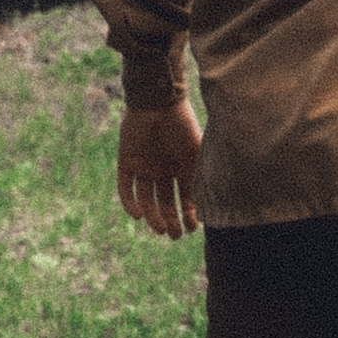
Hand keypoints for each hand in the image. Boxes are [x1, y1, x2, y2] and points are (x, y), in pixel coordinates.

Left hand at [118, 99, 202, 237]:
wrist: (159, 101)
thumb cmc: (182, 124)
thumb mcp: (197, 154)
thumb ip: (202, 176)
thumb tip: (212, 206)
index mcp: (181, 167)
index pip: (184, 198)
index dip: (187, 214)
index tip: (191, 229)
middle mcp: (162, 170)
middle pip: (164, 202)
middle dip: (169, 220)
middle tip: (173, 235)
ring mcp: (144, 166)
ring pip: (145, 199)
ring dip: (152, 215)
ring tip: (158, 228)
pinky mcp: (126, 162)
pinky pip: (125, 187)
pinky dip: (130, 202)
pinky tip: (139, 215)